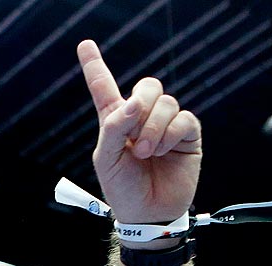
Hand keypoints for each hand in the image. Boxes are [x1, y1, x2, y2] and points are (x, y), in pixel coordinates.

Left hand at [77, 39, 200, 233]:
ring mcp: (166, 126)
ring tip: (146, 153)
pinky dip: (170, 133)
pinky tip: (163, 152)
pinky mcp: (187, 137)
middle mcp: (142, 120)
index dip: (95, 66)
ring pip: (166, 102)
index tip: (84, 45)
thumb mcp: (107, 160)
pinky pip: (184, 119)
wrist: (148, 215)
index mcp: (116, 122)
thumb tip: (133, 102)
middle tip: (134, 137)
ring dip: (153, 128)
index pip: (104, 87)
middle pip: (147, 86)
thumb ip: (114, 127)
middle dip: (141, 103)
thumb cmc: (123, 190)